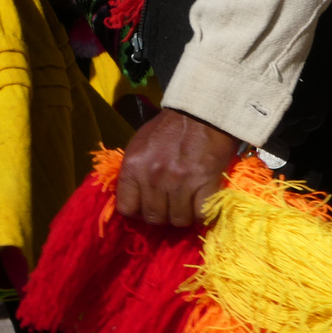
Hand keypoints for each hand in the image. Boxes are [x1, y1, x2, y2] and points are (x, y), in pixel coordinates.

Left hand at [115, 108, 241, 226]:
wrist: (202, 112)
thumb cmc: (170, 128)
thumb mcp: (140, 144)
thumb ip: (134, 171)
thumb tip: (134, 197)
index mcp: (133, 166)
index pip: (126, 208)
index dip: (138, 211)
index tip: (148, 206)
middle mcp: (153, 177)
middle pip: (154, 218)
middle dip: (163, 215)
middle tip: (172, 205)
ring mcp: (179, 181)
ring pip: (178, 220)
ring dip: (185, 215)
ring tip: (189, 203)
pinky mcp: (204, 183)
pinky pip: (201, 214)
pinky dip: (203, 213)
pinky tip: (203, 203)